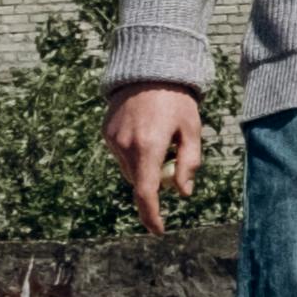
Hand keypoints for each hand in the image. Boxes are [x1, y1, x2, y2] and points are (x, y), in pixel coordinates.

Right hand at [103, 87, 202, 235]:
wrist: (149, 67)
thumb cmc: (176, 99)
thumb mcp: (191, 130)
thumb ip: (189, 163)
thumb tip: (183, 192)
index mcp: (149, 147)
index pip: (146, 193)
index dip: (152, 215)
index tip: (159, 230)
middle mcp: (126, 146)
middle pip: (139, 182)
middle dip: (154, 182)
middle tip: (172, 159)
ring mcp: (112, 139)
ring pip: (130, 168)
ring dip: (144, 165)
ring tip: (159, 135)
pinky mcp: (106, 131)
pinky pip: (121, 153)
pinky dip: (133, 151)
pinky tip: (144, 128)